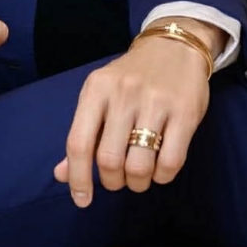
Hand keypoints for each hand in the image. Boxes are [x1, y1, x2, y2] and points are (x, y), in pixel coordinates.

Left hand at [54, 19, 221, 205]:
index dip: (77, 177)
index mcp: (96, 89)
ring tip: (139, 176)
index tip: (82, 200)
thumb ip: (83, 134)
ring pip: (139, 166)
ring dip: (137, 182)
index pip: (79, 142)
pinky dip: (162, 176)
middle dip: (112, 181)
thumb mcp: (100, 96)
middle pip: (109, 160)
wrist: (173, 46)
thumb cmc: (130, 78)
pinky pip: (170, 162)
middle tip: (118, 180)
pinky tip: (159, 168)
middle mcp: (123, 93)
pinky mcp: (185, 112)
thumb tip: (61, 175)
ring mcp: (155, 102)